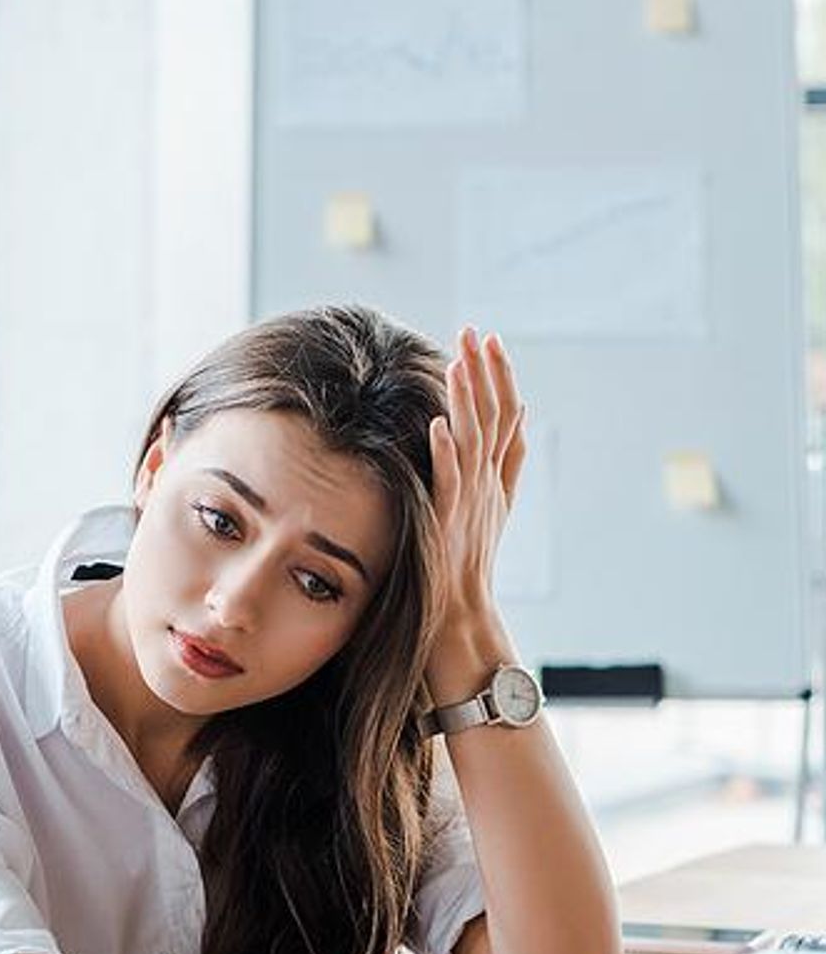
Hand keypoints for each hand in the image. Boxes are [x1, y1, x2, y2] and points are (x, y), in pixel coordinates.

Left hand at [426, 326, 526, 690]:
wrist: (460, 621)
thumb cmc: (462, 568)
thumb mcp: (487, 509)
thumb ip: (501, 466)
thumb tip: (518, 420)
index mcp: (494, 481)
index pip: (506, 416)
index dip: (500, 377)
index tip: (490, 340)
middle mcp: (488, 488)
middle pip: (495, 419)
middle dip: (485, 373)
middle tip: (475, 332)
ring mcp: (472, 506)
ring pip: (475, 442)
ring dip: (468, 400)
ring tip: (459, 361)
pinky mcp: (450, 527)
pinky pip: (450, 485)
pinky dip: (446, 454)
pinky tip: (437, 426)